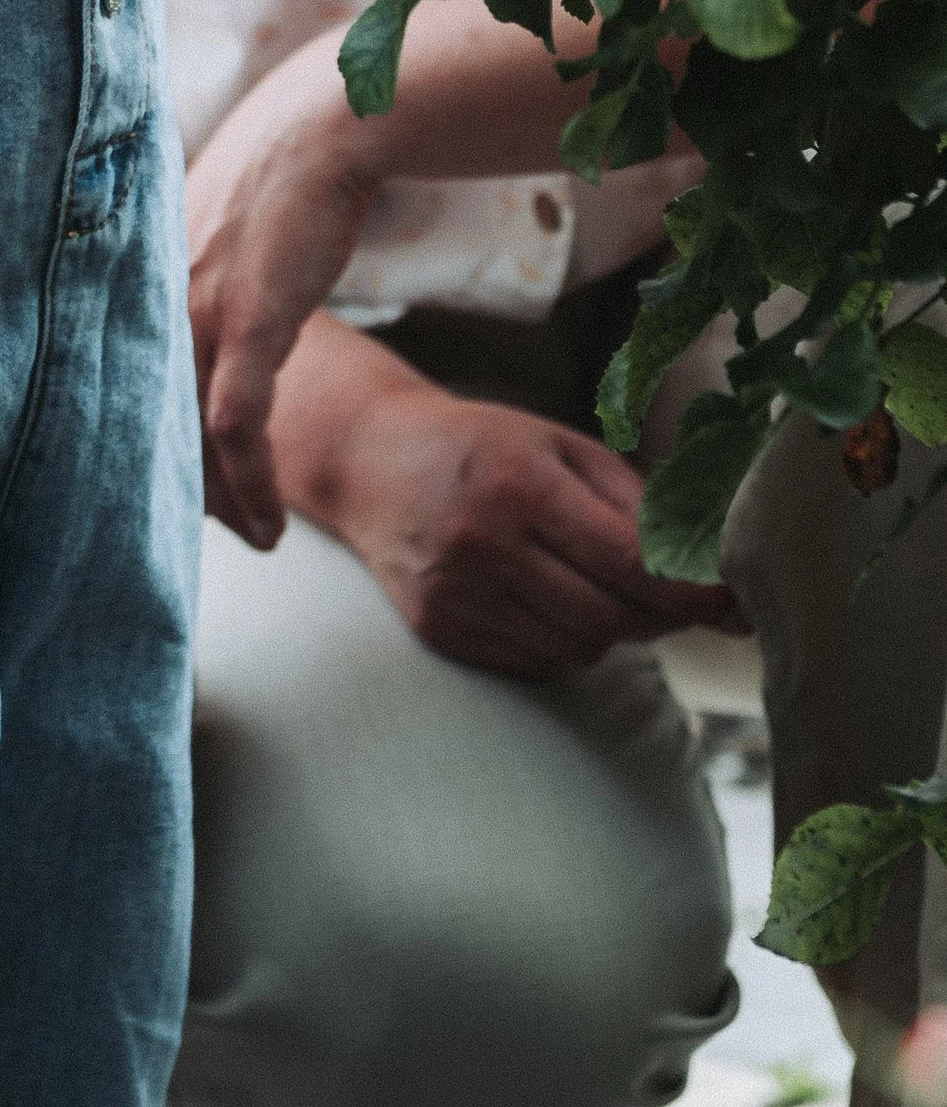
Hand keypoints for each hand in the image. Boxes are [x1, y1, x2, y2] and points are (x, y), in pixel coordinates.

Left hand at [186, 32, 390, 546]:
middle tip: (211, 533)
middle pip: (146, 427)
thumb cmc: (273, 183)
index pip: (121, 394)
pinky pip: (236, 426)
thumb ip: (193, 285)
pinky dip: (253, 484)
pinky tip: (270, 520)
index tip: (166, 495)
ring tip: (255, 538)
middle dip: (181, 492)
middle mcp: (153, 304)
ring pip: (189, 440)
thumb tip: (198, 325)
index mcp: (138, 287)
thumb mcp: (211, 237)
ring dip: (224, 503)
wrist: (319, 133)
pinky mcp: (248, 323)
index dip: (144, 453)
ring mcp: (196, 313)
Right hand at [319, 377, 738, 673]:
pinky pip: (537, 660)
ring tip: (593, 582)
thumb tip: (712, 571)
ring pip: (580, 646)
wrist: (372, 462)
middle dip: (659, 615)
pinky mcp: (441, 630)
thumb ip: (635, 503)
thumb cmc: (486, 447)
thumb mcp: (561, 446)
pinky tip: (542, 596)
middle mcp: (484, 542)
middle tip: (676, 598)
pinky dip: (560, 638)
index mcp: (521, 482)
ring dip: (608, 625)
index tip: (734, 603)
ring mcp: (458, 592)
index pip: (630, 562)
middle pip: (612, 615)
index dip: (693, 591)